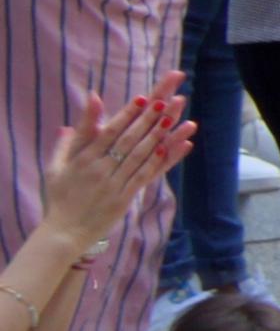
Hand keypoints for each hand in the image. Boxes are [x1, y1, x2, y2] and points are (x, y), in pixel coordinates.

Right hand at [37, 85, 191, 255]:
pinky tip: (170, 148)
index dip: (126, 115)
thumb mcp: (56, 168)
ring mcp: (112, 184)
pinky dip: (157, 162)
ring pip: (139, 156)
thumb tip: (68, 125)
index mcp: (82, 160)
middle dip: (147, 119)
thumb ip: (66, 144)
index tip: (142, 98)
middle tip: (165, 101)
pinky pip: (143, 176)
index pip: (108, 132)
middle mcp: (99, 169)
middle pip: (127, 140)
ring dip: (157, 136)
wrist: (63, 232)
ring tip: (173, 119)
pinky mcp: (123, 198)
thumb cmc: (59, 198)